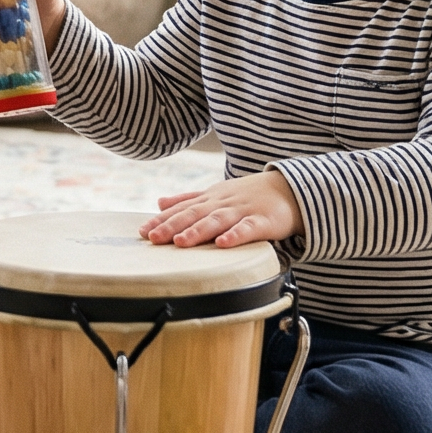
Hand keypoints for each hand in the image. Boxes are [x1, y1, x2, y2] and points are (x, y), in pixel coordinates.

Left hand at [142, 169, 300, 248]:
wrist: (289, 189)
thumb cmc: (248, 195)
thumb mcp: (215, 194)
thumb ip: (187, 199)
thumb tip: (159, 203)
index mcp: (210, 199)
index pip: (182, 209)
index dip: (162, 220)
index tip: (142, 231)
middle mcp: (222, 203)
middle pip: (195, 214)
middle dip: (172, 226)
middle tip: (153, 238)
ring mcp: (243, 211)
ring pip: (218, 220)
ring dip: (198, 231)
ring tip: (181, 242)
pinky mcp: (264, 221)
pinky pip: (249, 228)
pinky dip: (236, 235)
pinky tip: (223, 243)